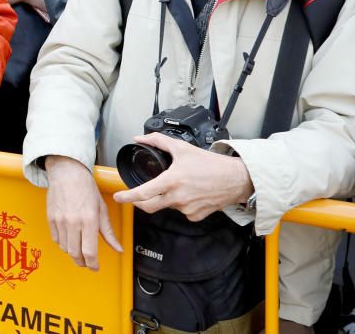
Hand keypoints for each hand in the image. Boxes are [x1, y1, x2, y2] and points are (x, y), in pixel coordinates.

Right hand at [45, 155, 121, 270]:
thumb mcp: (102, 209)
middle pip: (75, 253)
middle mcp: (73, 222)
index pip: (89, 252)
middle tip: (87, 262)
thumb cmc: (86, 188)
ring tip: (79, 250)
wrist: (67, 173)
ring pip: (65, 248)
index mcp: (89, 220)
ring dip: (73, 253)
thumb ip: (108, 232)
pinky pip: (56, 239)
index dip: (93, 264)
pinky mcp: (51, 218)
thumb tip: (118, 248)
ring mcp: (60, 220)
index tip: (95, 267)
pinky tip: (69, 239)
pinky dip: (63, 243)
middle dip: (82, 262)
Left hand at [113, 133, 253, 219]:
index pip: (143, 193)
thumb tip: (140, 138)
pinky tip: (189, 194)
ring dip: (165, 198)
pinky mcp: (196, 216)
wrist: (236, 178)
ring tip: (177, 185)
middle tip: (136, 196)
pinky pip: (181, 211)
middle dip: (139, 202)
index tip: (118, 197)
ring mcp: (187, 208)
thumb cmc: (211, 164)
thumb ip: (158, 141)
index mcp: (172, 181)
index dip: (127, 197)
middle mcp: (178, 197)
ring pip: (167, 206)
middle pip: (149, 206)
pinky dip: (180, 204)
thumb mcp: (182, 148)